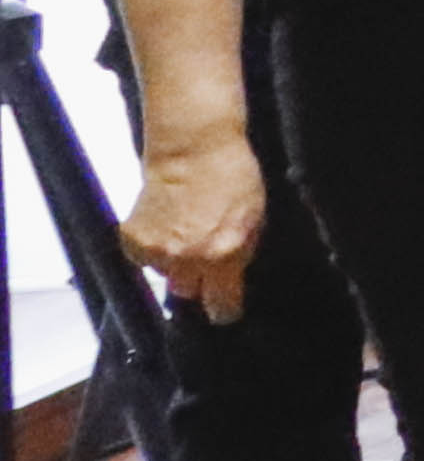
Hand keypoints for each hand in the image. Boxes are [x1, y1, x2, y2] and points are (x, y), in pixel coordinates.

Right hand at [121, 126, 265, 322]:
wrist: (192, 150)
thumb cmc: (232, 179)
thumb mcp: (254, 221)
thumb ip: (240, 256)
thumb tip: (231, 282)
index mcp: (224, 255)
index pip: (221, 305)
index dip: (223, 310)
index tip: (223, 309)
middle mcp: (187, 259)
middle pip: (188, 293)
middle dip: (197, 282)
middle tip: (202, 260)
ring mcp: (157, 250)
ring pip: (165, 275)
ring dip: (174, 262)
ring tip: (183, 233)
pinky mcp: (132, 239)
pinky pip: (143, 260)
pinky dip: (152, 249)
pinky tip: (165, 226)